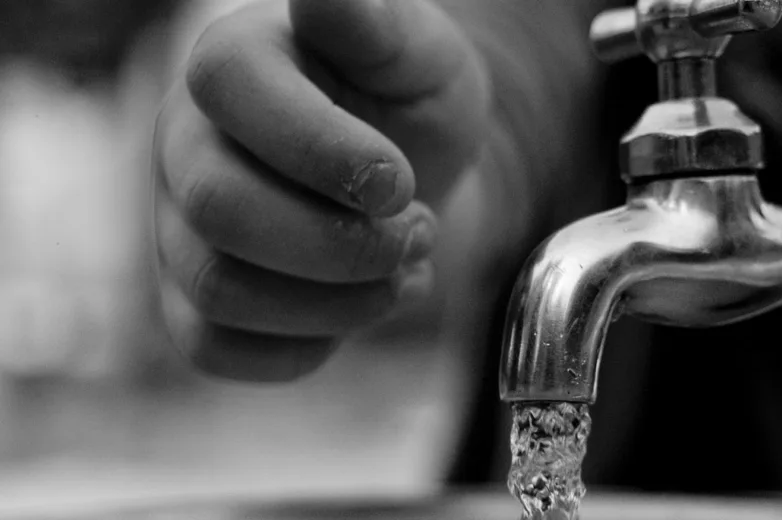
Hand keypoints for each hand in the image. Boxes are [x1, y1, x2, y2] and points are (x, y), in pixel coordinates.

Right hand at [152, 0, 493, 381]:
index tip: (401, 181)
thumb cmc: (408, 104)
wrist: (406, 174)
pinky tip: (358, 309)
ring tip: (403, 269)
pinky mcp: (192, 299)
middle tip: (416, 232)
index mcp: (232, 64)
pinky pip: (215, 348)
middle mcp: (185, 144)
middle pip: (223, 210)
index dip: (327, 151)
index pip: (232, 92)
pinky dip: (304, 347)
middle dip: (343, 243)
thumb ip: (373, 26)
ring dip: (338, 302)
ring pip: (221, 290)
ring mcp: (178, 227)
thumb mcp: (415, 56)